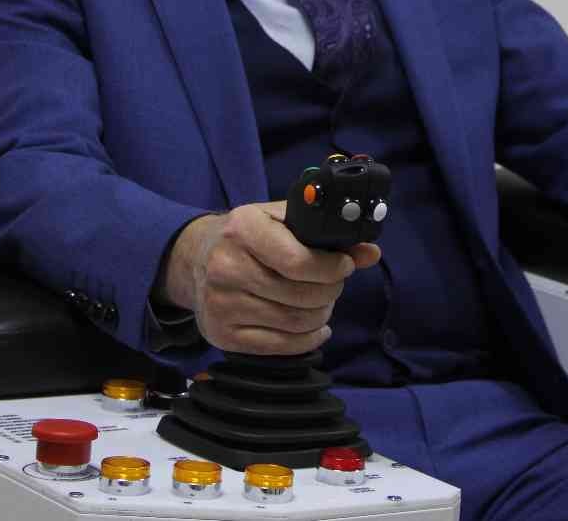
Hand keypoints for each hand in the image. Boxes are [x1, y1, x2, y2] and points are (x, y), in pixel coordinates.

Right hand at [159, 200, 381, 353]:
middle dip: (330, 291)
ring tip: (322, 303)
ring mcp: (222, 304)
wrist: (196, 259)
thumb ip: (325, 232)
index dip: (331, 268)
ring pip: (294, 322)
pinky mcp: (222, 335)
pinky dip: (308, 340)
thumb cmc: (249, 236)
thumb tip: (370, 252)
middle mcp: (226, 267)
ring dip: (321, 315)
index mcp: (243, 228)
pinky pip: (280, 347)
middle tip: (334, 284)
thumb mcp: (282, 220)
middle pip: (300, 295)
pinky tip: (315, 328)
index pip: (298, 261)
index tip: (346, 265)